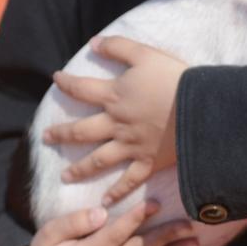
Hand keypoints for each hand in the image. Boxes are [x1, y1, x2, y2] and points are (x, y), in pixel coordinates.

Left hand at [44, 36, 185, 203]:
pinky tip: (106, 202)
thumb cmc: (174, 79)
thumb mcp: (145, 54)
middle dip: (62, 134)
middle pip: (82, 130)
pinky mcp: (148, 162)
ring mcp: (131, 146)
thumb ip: (118, 47)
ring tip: (65, 177)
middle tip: (47, 138)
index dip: (66, 83)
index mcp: (114, 96)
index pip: (81, 89)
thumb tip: (93, 43)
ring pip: (98, 159)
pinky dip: (117, 192)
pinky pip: (129, 180)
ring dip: (80, 168)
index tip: (56, 80)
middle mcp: (116, 124)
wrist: (199, 109)